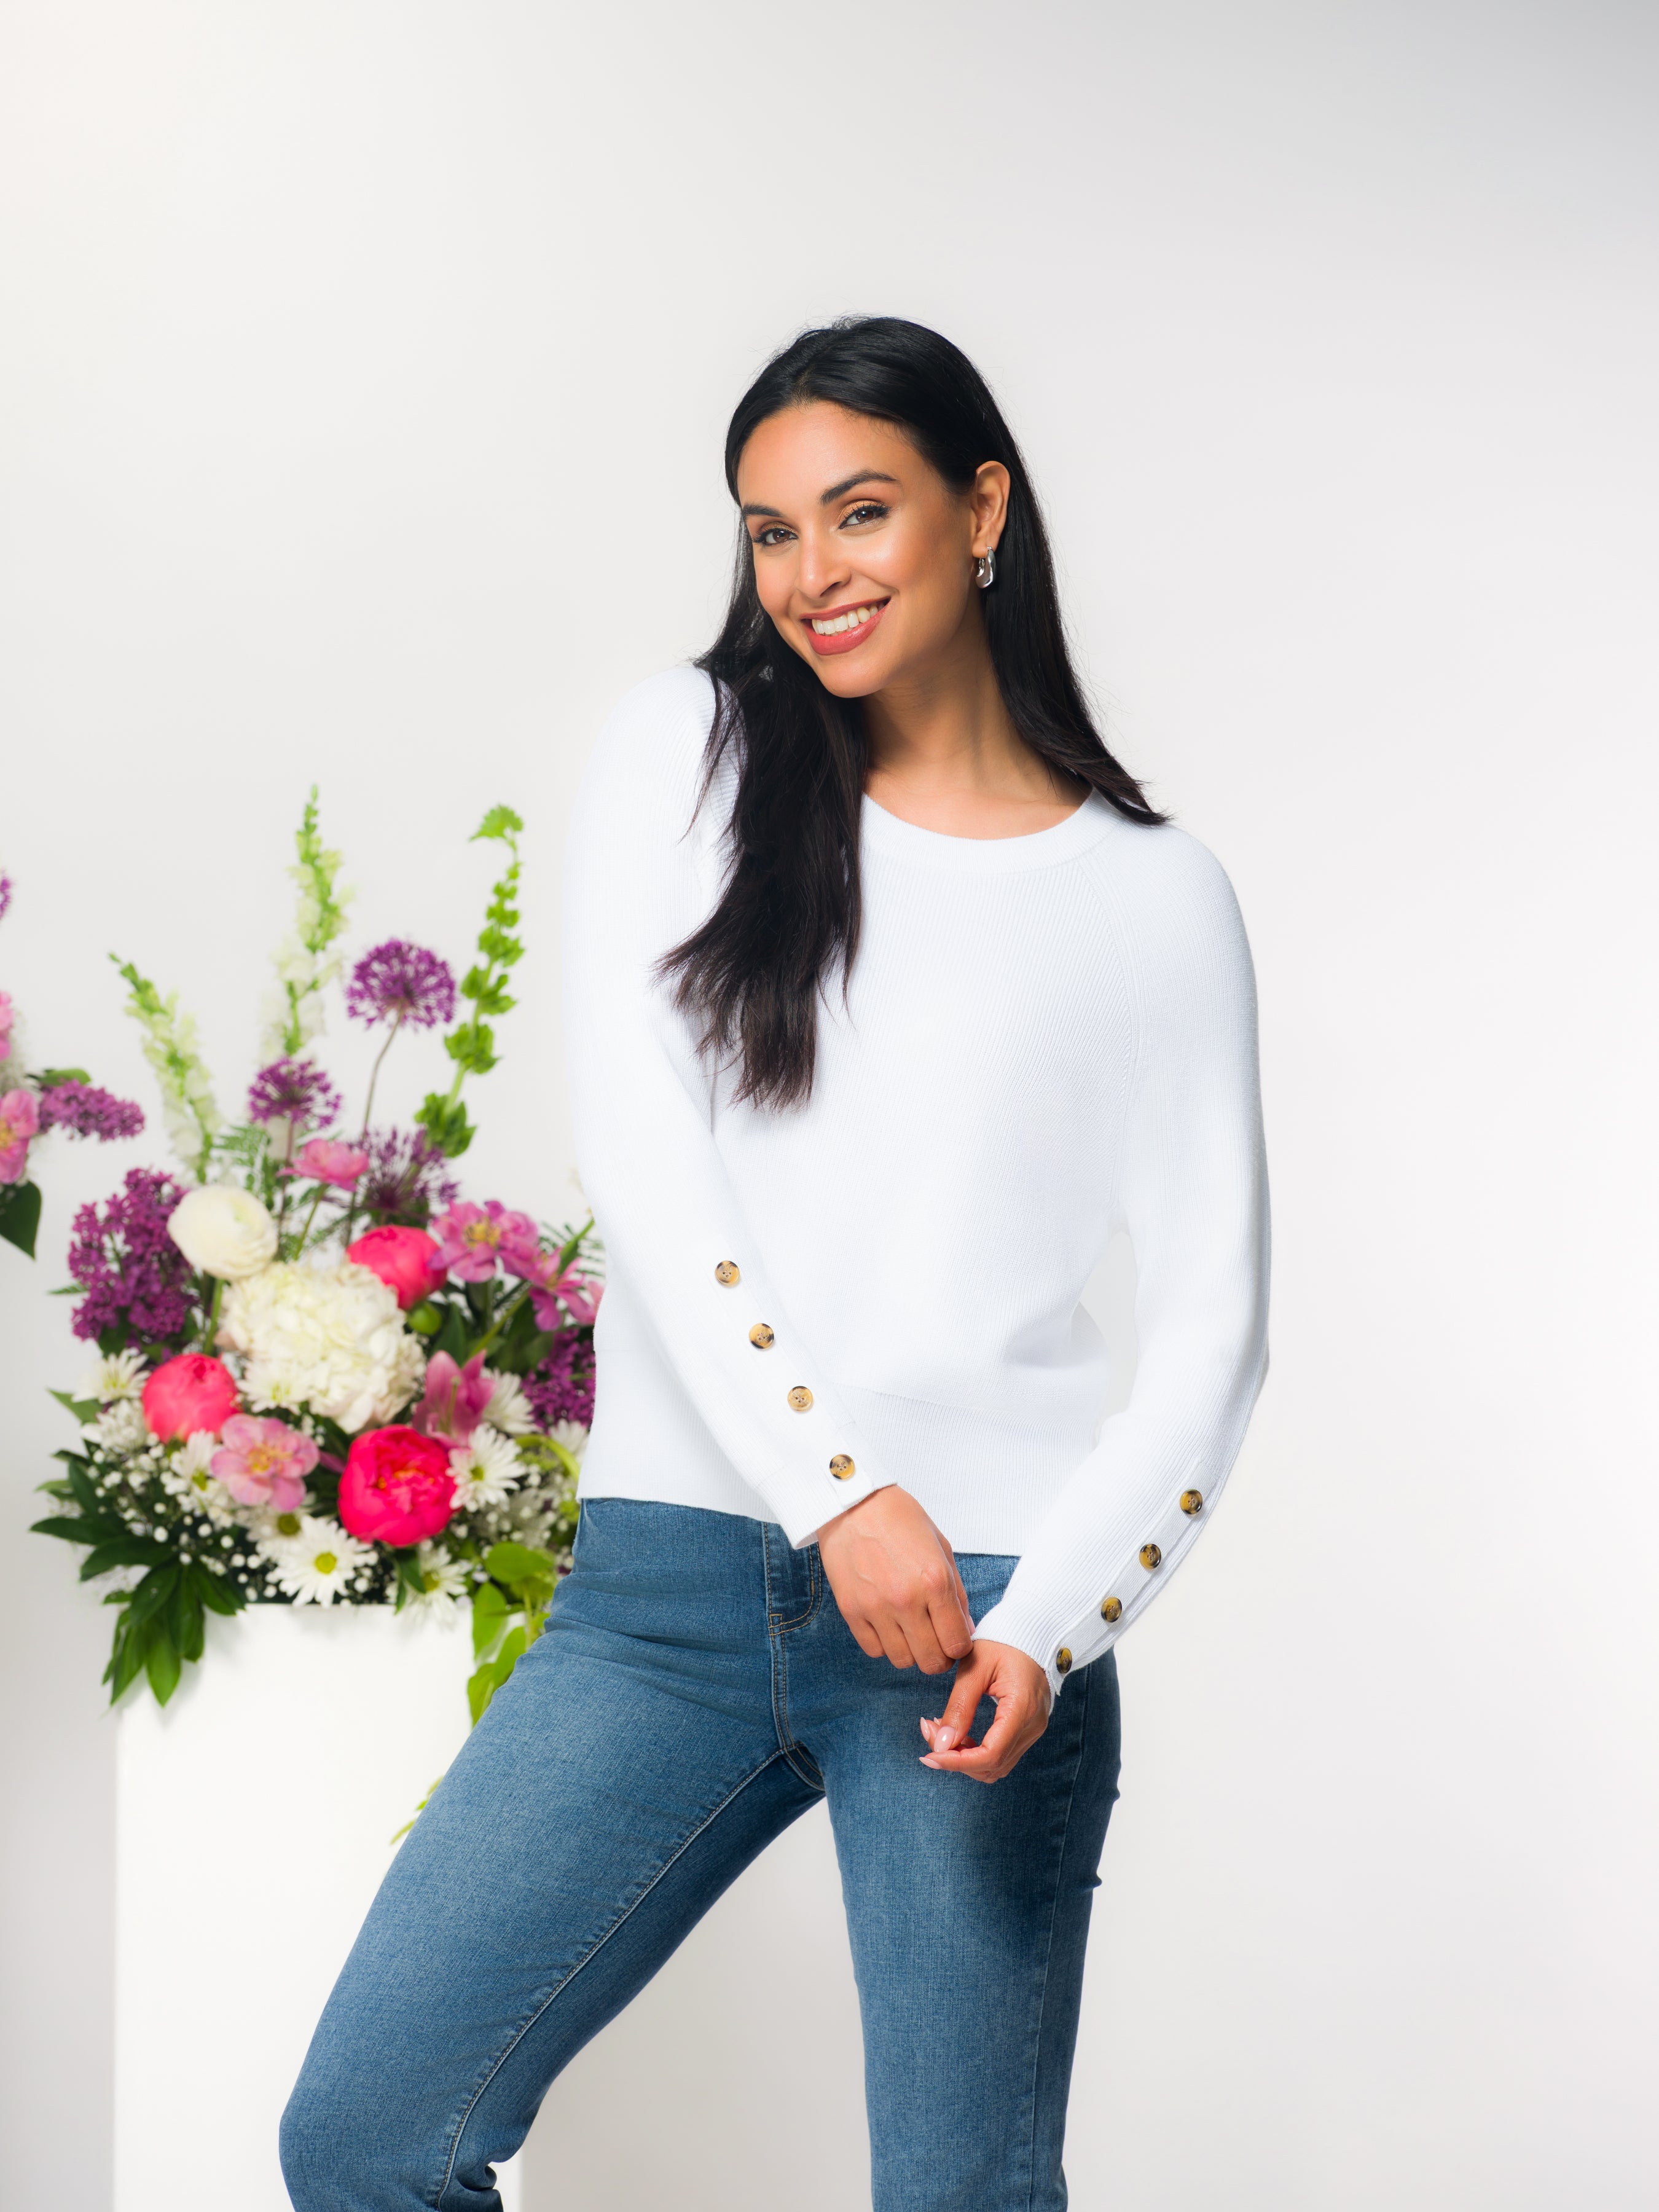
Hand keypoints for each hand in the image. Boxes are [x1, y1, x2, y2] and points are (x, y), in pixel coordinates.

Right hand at [817, 1487, 973, 1674]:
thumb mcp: (941, 1548)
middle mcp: (906, 1600)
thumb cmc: (901, 1519)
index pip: (957, 1643)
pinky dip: (884, 1644)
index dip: (960, 1647)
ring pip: (902, 1661)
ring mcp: (876, 1608)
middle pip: (931, 1661)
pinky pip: (874, 1650)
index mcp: (935, 1582)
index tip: (955, 1640)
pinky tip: (888, 1625)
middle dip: (939, 1657)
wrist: (854, 1503)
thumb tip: (965, 1629)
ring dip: (911, 1652)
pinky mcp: (851, 1611)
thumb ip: (956, 1592)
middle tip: (936, 1642)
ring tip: (910, 1631)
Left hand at [918, 1640, 1051, 1783]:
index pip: (991, 1754)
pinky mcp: (1028, 1729)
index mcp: (1022, 1708)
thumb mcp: (975, 1666)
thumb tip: (942, 1745)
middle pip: (992, 1765)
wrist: (1032, 1634)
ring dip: (965, 1758)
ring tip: (941, 1732)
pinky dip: (976, 1752)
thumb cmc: (1004, 1643)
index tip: (930, 1756)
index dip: (958, 1762)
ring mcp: (1033, 1729)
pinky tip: (958, 1733)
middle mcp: (1032, 1726)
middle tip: (930, 1732)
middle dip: (956, 1758)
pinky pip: (1001, 1754)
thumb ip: (959, 1706)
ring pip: (996, 1766)